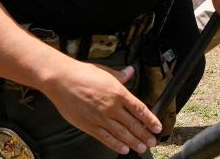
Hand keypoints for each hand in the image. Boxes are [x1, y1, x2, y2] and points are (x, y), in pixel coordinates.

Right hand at [42, 61, 160, 154]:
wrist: (61, 80)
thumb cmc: (82, 73)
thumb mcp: (106, 71)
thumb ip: (120, 75)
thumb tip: (131, 71)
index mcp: (118, 92)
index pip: (139, 109)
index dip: (150, 119)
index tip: (157, 127)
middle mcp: (112, 107)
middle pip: (133, 124)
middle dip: (144, 134)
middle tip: (152, 141)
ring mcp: (100, 118)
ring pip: (121, 133)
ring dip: (133, 142)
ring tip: (142, 147)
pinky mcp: (89, 126)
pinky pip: (105, 138)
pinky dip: (116, 145)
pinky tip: (124, 149)